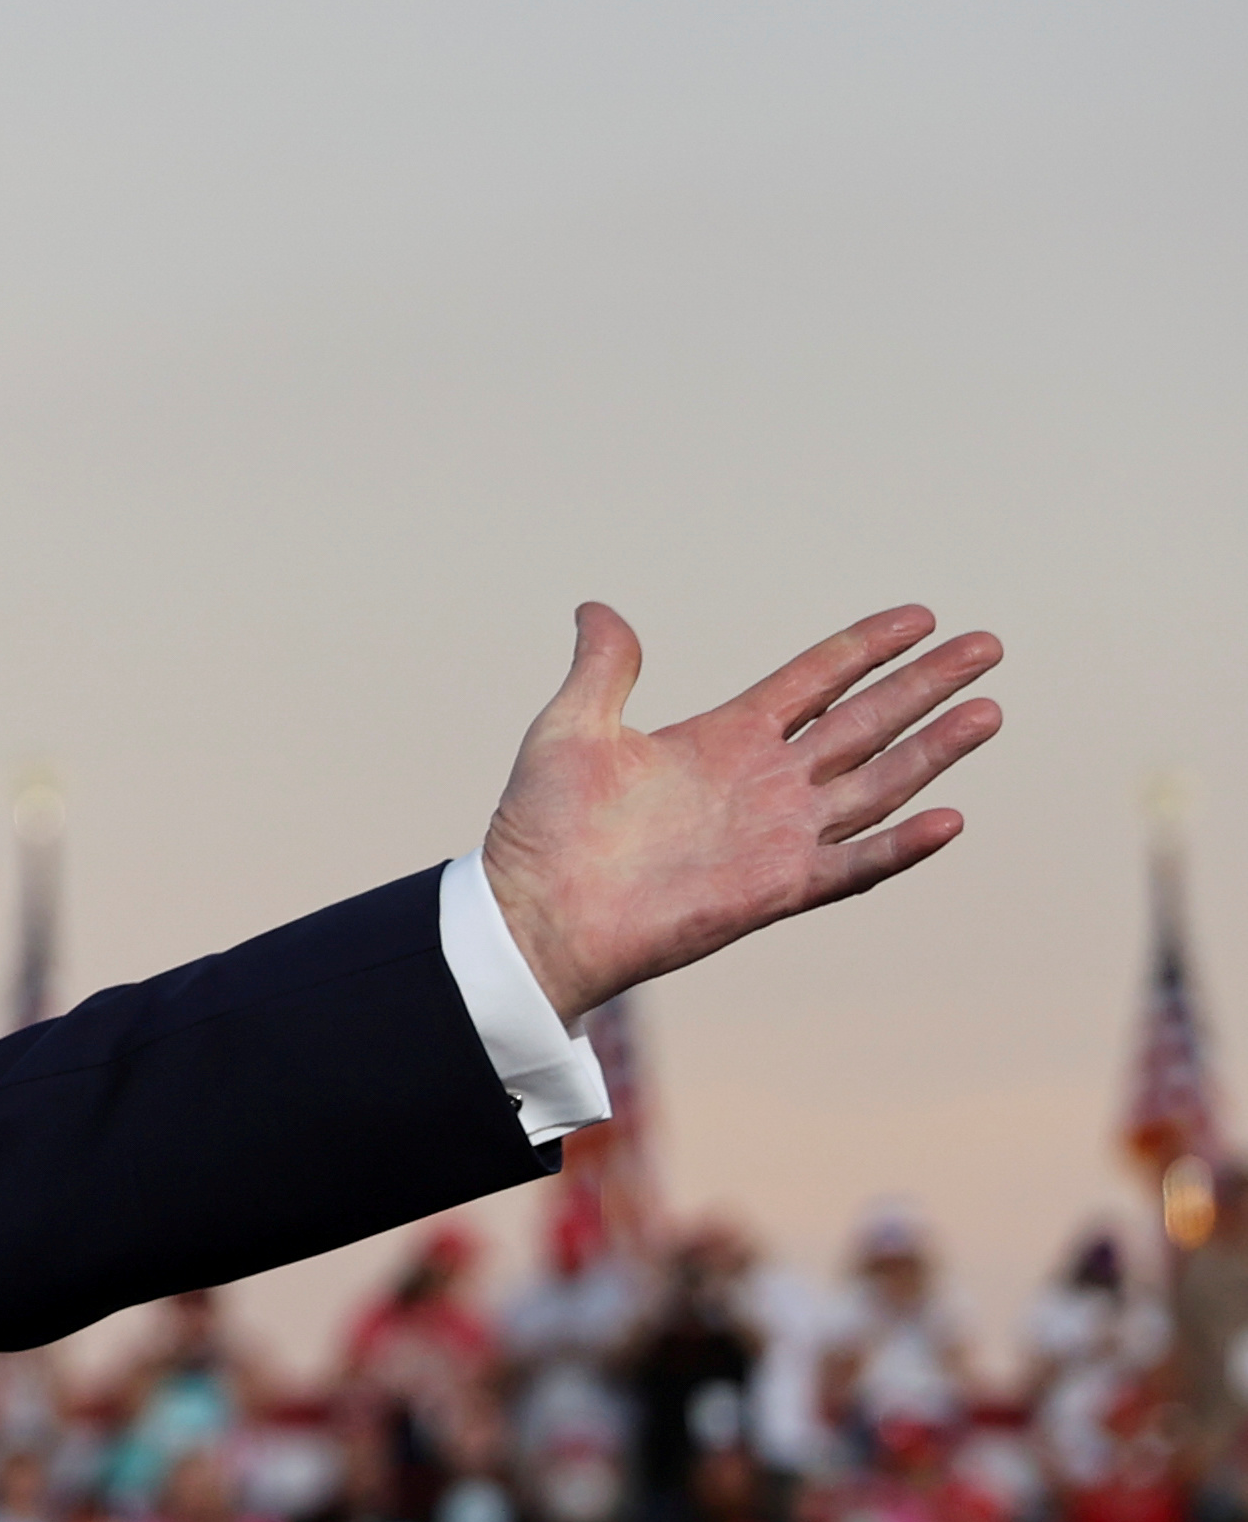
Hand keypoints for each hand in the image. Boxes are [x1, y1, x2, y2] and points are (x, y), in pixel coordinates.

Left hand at [479, 601, 1003, 1025]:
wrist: (531, 913)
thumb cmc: (543, 827)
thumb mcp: (572, 728)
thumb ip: (603, 668)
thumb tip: (596, 608)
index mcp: (724, 737)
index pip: (816, 680)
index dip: (866, 648)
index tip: (921, 616)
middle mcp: (763, 782)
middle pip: (865, 722)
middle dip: (926, 686)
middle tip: (988, 647)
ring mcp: (775, 836)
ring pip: (876, 784)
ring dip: (933, 751)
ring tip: (989, 711)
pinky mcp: (774, 889)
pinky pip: (852, 866)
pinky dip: (900, 847)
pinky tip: (950, 818)